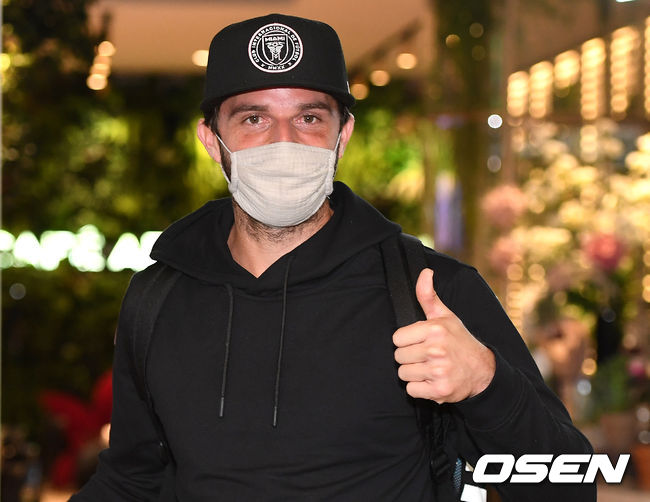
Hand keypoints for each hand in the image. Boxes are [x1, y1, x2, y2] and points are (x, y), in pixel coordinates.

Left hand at [393, 268, 495, 402]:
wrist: (483, 371)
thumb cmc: (460, 341)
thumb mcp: (445, 316)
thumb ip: (428, 296)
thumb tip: (425, 272)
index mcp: (435, 329)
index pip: (397, 338)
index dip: (407, 341)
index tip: (420, 342)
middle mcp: (436, 349)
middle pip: (398, 357)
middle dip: (410, 358)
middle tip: (426, 356)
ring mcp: (438, 370)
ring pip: (403, 374)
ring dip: (414, 374)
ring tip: (430, 368)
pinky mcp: (440, 390)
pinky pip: (412, 390)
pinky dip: (420, 389)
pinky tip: (432, 380)